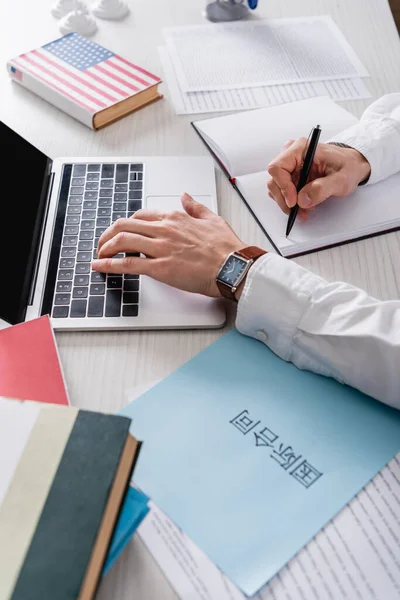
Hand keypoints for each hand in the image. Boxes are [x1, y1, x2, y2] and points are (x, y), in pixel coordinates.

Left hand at [92, 193, 244, 297]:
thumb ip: (195, 207)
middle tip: (103, 244)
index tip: (121, 232)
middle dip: (108, 234)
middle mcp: (164, 229)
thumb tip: (185, 196)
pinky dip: (109, 265)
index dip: (126, 224)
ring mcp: (161, 248)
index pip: (141, 215)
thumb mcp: (212, 219)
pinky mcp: (160, 268)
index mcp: (175, 218)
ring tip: (99, 255)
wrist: (233, 267)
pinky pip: (127, 264)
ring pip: (122, 241)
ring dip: (105, 248)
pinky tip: (100, 266)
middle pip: (124, 225)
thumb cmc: (227, 248)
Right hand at [267, 139, 370, 218]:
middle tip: (298, 211)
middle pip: (274, 180)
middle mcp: (291, 155)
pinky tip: (303, 207)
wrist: (351, 166)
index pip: (277, 167)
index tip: (294, 202)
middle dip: (284, 199)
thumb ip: (322, 188)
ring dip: (287, 204)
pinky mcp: (291, 176)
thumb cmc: (348, 167)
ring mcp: (290, 166)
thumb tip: (303, 200)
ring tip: (304, 211)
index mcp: (301, 149)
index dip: (283, 187)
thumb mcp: (341, 179)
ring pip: (276, 189)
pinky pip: (283, 192)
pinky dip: (290, 203)